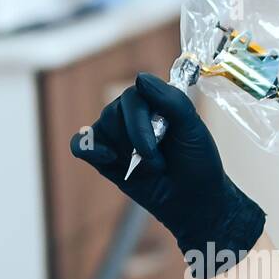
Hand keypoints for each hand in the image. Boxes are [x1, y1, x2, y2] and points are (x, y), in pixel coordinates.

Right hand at [69, 72, 264, 278]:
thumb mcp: (193, 128)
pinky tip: (108, 157)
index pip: (134, 95)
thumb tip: (140, 78)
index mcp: (153, 100)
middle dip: (138, 140)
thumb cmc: (197, 161)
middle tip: (159, 162)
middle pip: (114, 112)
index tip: (163, 138)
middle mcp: (131, 113)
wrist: (193, 199)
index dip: (143, 120)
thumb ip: (171, 100)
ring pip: (102, 128)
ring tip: (149, 168)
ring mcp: (116, 135)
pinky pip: (81, 145)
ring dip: (125, 152)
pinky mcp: (104, 158)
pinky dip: (88, 148)